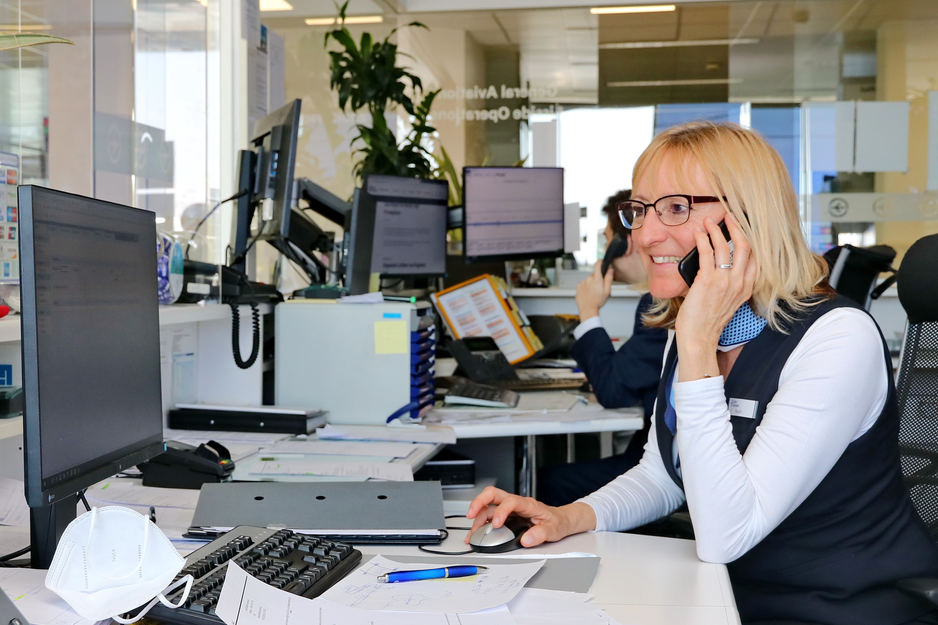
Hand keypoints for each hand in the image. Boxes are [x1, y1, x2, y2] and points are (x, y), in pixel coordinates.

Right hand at [464, 486, 595, 547]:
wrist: (561, 520)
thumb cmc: (557, 522)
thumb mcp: (554, 530)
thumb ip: (541, 534)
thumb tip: (526, 540)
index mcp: (528, 504)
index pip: (510, 501)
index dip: (501, 512)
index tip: (496, 525)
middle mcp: (516, 504)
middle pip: (493, 494)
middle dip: (479, 502)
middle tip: (471, 514)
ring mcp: (510, 510)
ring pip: (488, 506)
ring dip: (477, 517)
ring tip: (471, 534)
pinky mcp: (506, 516)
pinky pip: (489, 516)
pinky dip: (480, 524)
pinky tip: (476, 533)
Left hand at [575, 261, 613, 320]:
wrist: (587, 309)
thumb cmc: (597, 301)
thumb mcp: (607, 291)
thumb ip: (608, 279)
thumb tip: (610, 270)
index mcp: (596, 279)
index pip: (597, 265)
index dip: (600, 262)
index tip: (601, 263)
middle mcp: (588, 279)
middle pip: (594, 274)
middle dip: (597, 279)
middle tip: (599, 288)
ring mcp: (582, 282)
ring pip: (589, 279)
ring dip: (591, 283)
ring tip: (593, 292)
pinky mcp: (578, 286)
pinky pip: (584, 283)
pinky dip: (586, 286)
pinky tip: (588, 293)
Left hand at [675, 214, 756, 379]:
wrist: (699, 337)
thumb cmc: (707, 323)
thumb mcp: (726, 302)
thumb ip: (727, 286)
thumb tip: (716, 268)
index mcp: (745, 288)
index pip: (754, 258)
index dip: (748, 239)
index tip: (741, 228)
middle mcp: (738, 283)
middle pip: (744, 246)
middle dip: (736, 227)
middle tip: (727, 216)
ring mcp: (724, 281)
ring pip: (724, 246)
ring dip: (716, 230)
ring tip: (708, 222)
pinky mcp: (707, 280)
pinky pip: (706, 253)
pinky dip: (702, 239)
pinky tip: (697, 234)